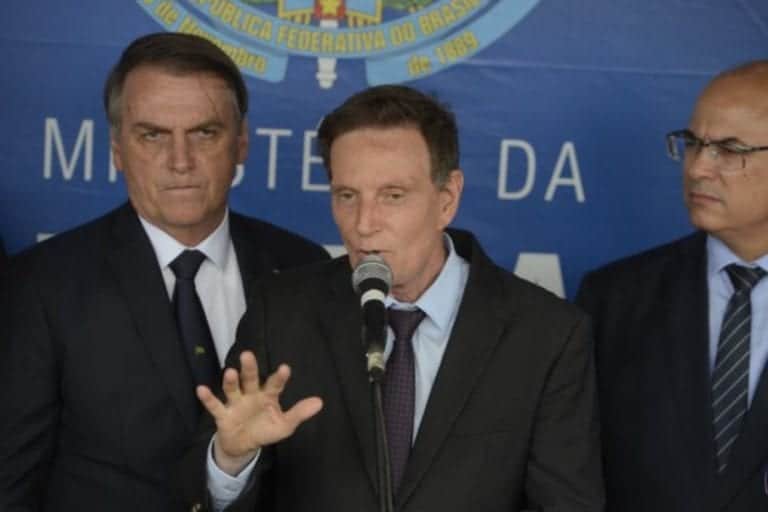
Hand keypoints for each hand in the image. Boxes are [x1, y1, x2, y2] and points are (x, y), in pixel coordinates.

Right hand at [197, 350, 322, 474]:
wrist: (243, 446)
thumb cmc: (265, 429)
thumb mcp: (285, 425)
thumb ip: (299, 413)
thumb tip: (320, 402)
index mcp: (268, 396)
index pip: (274, 385)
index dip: (279, 377)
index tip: (285, 368)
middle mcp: (251, 395)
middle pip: (250, 379)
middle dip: (249, 368)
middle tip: (247, 355)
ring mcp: (236, 403)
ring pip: (232, 389)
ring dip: (230, 381)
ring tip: (230, 372)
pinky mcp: (223, 415)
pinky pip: (214, 405)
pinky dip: (207, 398)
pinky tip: (200, 389)